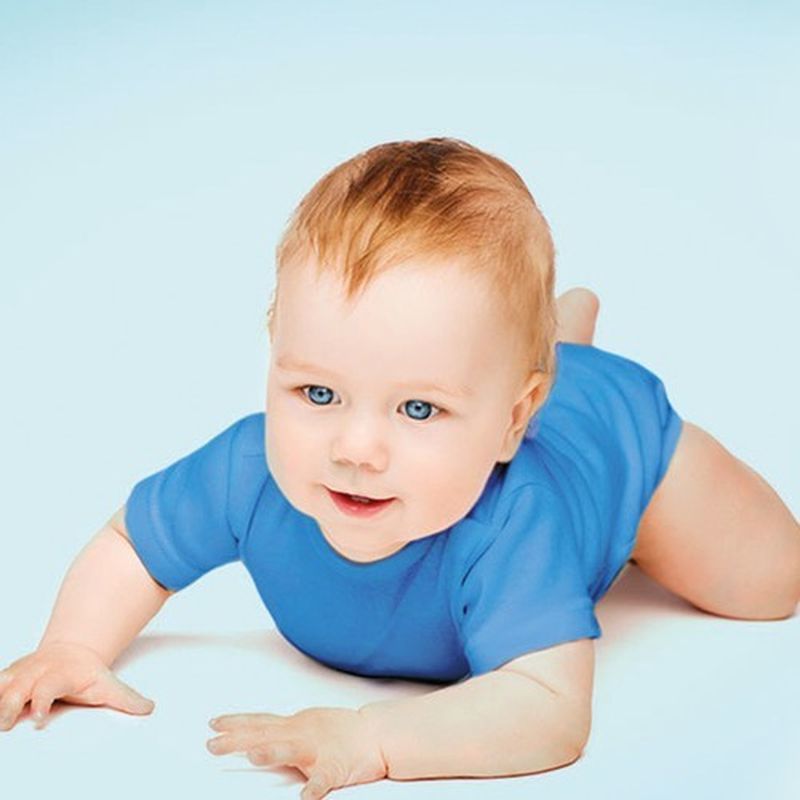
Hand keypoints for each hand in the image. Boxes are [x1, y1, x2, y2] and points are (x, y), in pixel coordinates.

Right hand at [0, 642, 153, 731]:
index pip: (49, 686)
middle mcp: (39, 671)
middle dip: (9, 704)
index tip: (38, 717)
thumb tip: (148, 707)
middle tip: (6, 724)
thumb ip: (126, 699)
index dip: (41, 701)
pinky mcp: (11, 675)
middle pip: (19, 687)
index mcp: (62, 674)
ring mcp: (24, 672)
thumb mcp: (107, 684)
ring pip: (2, 683)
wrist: (74, 649)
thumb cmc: (88, 672)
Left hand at [206, 706, 387, 799]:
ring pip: (292, 751)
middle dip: (238, 740)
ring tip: (255, 756)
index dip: (236, 722)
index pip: (259, 722)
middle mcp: (302, 735)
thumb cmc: (340, 733)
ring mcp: (318, 750)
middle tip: (212, 744)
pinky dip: (314, 789)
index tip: (213, 723)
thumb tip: (253, 736)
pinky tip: (306, 798)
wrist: (376, 734)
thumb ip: (281, 730)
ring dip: (273, 753)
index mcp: (294, 726)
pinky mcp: (336, 767)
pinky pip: (323, 780)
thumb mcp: (306, 724)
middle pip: (265, 735)